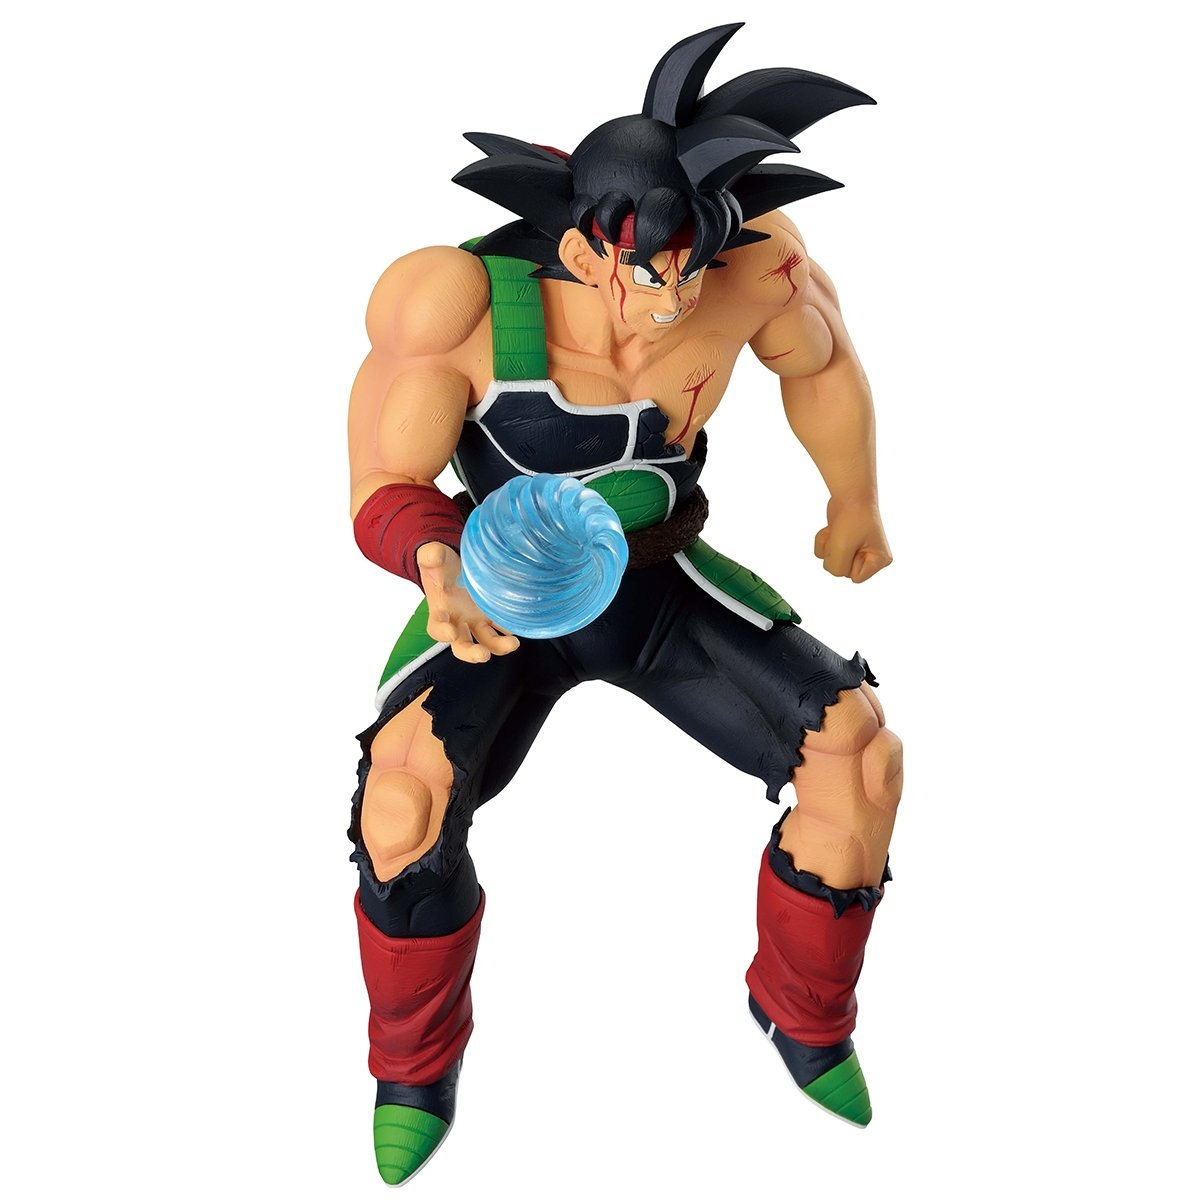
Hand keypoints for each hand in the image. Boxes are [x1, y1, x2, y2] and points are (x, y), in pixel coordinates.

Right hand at [417, 542, 520, 662]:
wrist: (455, 563)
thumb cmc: (441, 565)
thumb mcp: (433, 557)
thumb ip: (430, 558)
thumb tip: (434, 556)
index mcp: (440, 610)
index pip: (437, 627)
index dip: (442, 633)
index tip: (450, 633)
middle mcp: (459, 621)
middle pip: (462, 646)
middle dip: (471, 653)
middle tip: (483, 655)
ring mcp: (477, 620)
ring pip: (487, 641)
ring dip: (499, 646)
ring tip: (512, 643)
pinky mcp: (492, 614)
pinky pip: (502, 627)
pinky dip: (511, 630)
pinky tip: (521, 626)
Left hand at [814, 498, 892, 582]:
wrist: (850, 493)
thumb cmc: (851, 518)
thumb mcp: (842, 549)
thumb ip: (836, 568)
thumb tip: (831, 565)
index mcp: (879, 561)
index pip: (854, 578)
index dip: (848, 561)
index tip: (856, 542)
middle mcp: (870, 558)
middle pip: (841, 571)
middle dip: (837, 552)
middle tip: (846, 534)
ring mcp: (856, 551)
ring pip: (829, 561)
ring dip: (828, 545)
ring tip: (839, 529)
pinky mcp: (842, 543)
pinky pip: (823, 552)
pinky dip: (823, 539)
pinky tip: (833, 528)